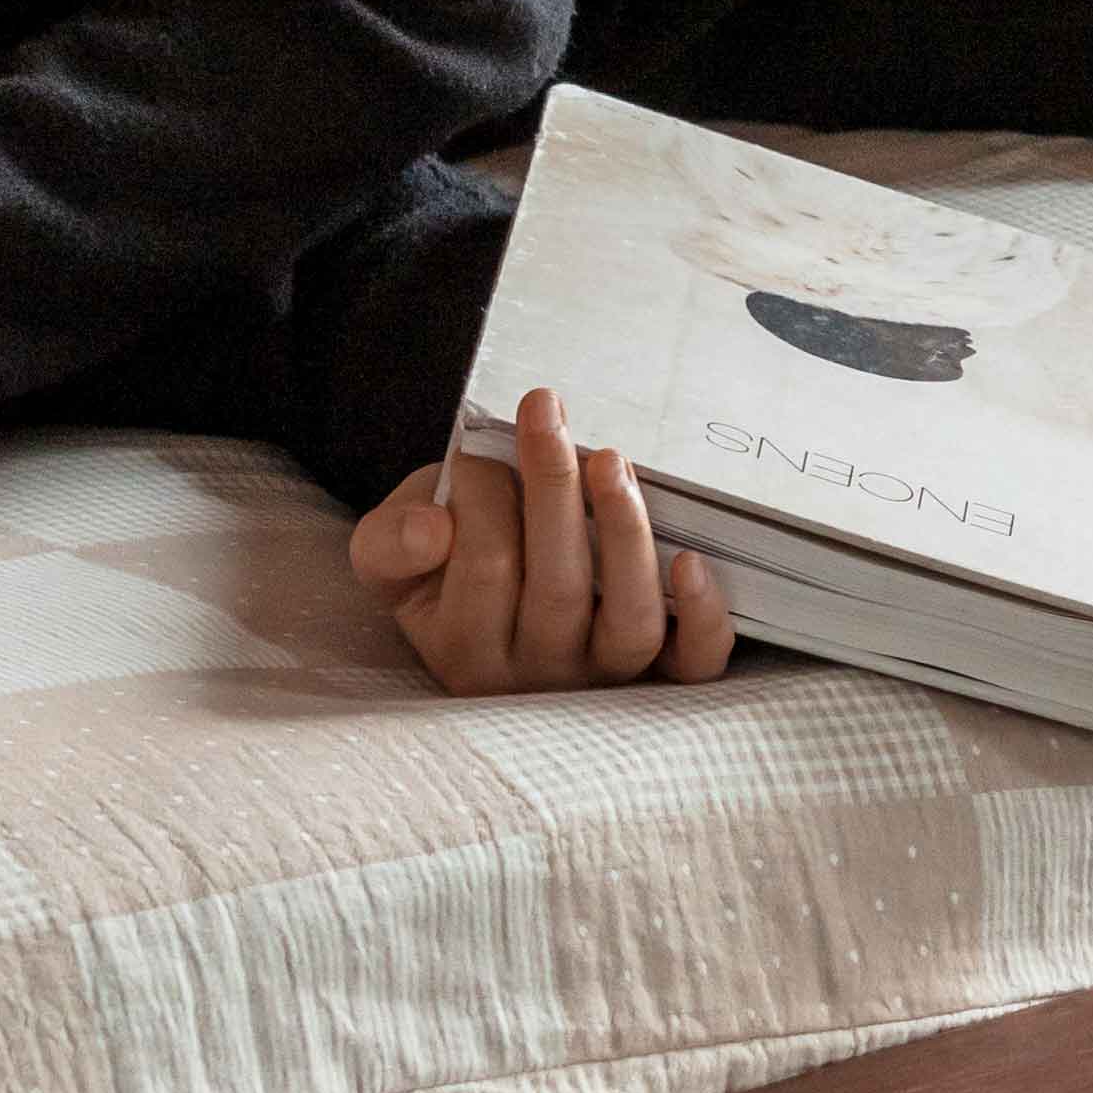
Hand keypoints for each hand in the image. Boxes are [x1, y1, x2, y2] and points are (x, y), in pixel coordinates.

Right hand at [349, 387, 735, 694]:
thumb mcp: (391, 553)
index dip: (482, 495)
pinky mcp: (663, 676)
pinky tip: (692, 559)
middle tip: (545, 413)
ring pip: (629, 622)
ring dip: (626, 533)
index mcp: (464, 648)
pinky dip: (702, 616)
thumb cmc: (445, 562)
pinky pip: (694, 663)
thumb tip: (432, 528)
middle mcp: (536, 677)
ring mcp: (604, 679)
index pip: (482, 568)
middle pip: (558, 589)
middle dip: (553, 487)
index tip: (476, 448)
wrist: (487, 597)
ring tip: (610, 460)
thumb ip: (390, 543)